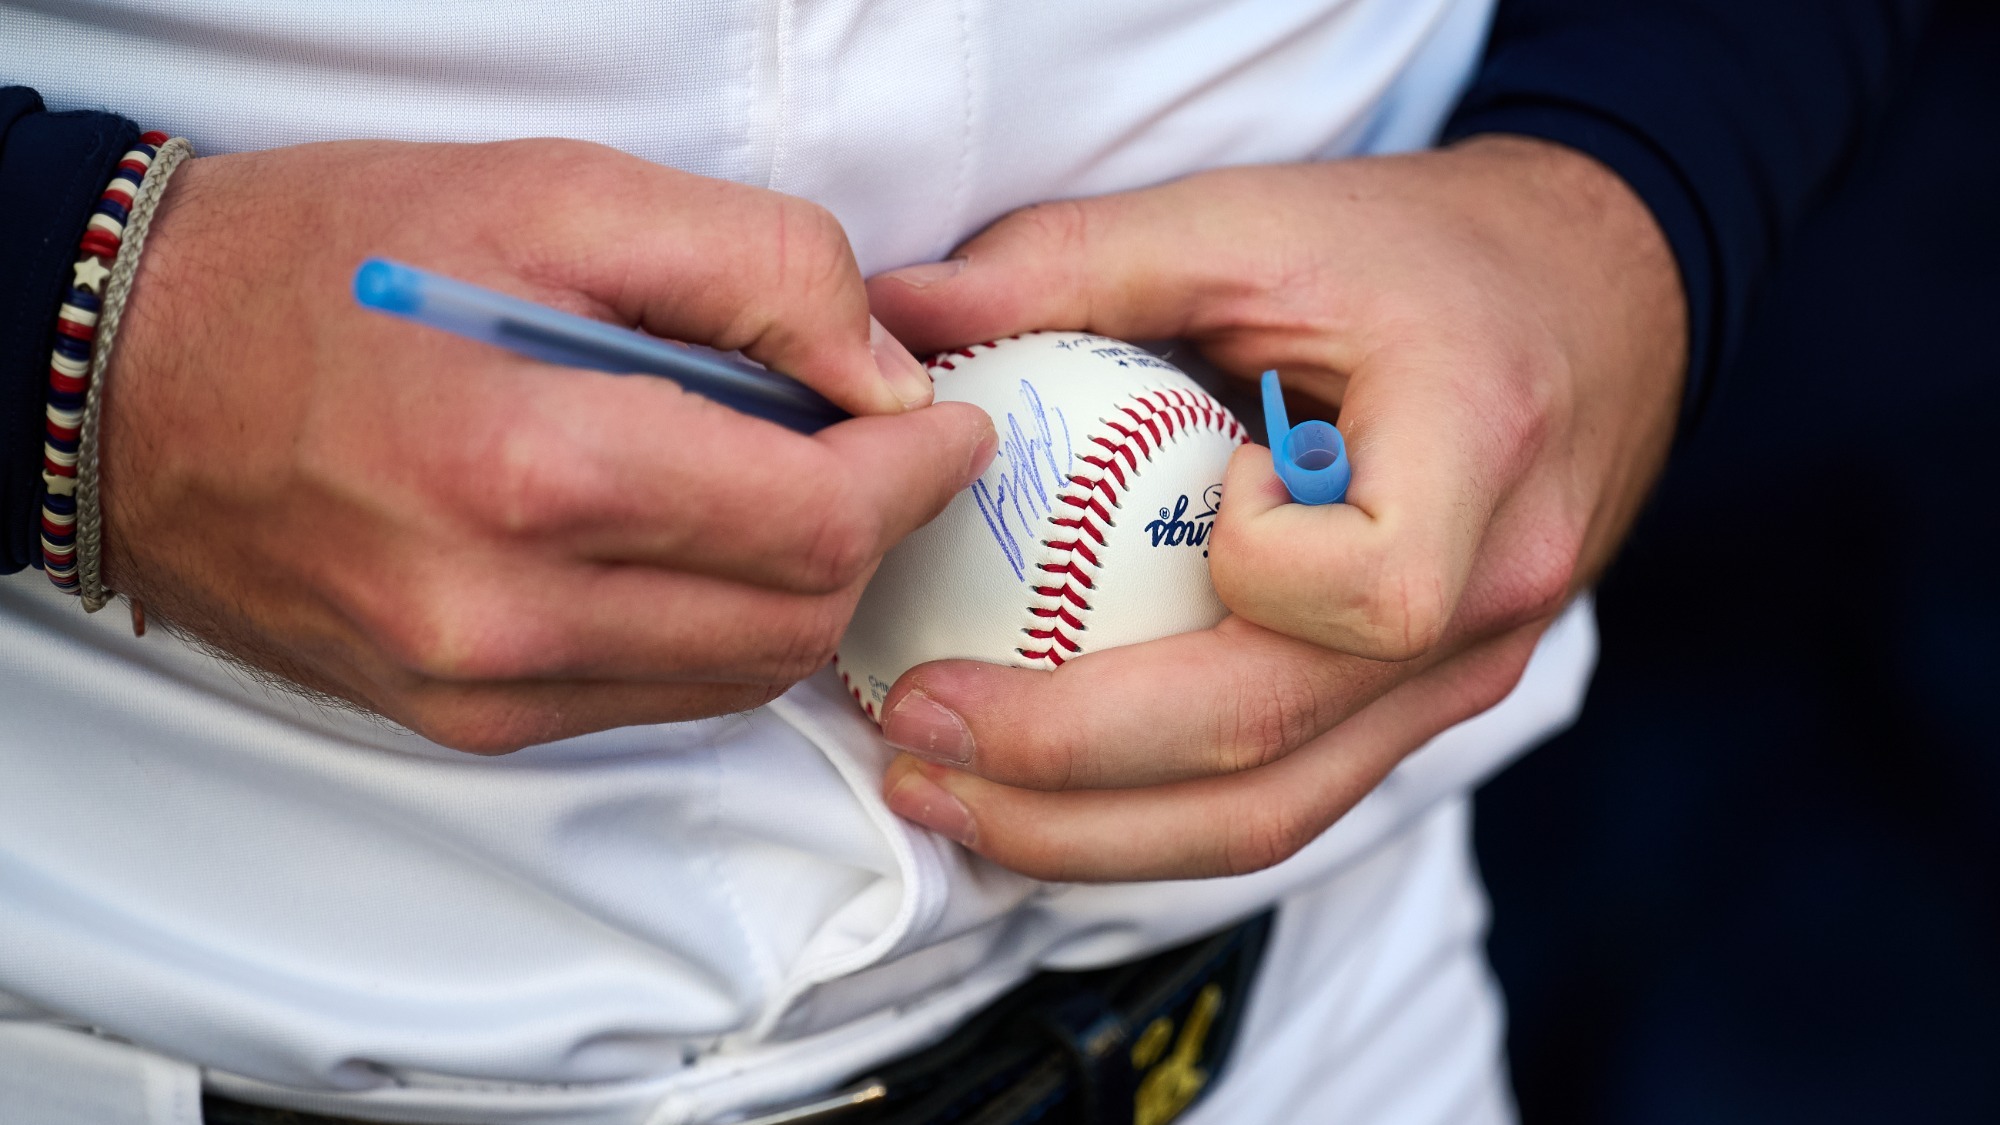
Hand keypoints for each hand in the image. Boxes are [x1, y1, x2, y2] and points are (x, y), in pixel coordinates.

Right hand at [100, 139, 994, 752]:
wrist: (127, 378)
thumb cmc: (329, 264)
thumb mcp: (555, 195)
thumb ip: (756, 269)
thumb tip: (883, 375)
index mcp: (534, 469)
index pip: (817, 523)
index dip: (918, 476)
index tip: (946, 429)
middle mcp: (507, 614)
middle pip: (797, 618)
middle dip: (870, 532)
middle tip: (873, 448)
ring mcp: (481, 688)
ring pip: (741, 675)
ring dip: (799, 587)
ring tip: (779, 484)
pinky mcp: (461, 722)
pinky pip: (657, 699)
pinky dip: (713, 627)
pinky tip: (688, 542)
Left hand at [865, 136, 1683, 879]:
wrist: (1590, 300)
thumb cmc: (1423, 253)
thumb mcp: (1257, 220)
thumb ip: (1078, 258)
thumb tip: (898, 310)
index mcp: (1479, 458)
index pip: (1365, 592)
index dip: (1243, 568)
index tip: (1147, 493)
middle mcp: (1494, 598)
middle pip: (1276, 748)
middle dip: (1067, 772)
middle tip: (914, 737)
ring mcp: (1468, 673)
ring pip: (1279, 815)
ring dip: (1093, 834)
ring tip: (945, 794)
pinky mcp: (1425, 702)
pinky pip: (1289, 791)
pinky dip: (1154, 811)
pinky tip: (1045, 789)